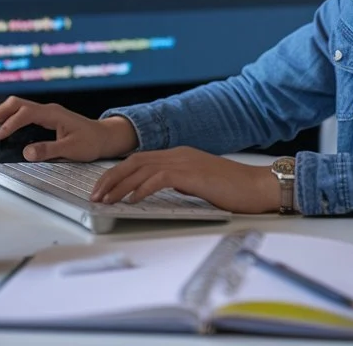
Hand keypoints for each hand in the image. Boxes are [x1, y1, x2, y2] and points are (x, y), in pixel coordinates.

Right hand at [0, 96, 137, 161]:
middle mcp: (48, 110)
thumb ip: (48, 150)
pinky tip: (5, 130)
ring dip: (4, 114)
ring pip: (19, 107)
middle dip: (0, 112)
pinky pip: (24, 114)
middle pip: (17, 103)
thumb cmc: (91, 141)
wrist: (104, 137)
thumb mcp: (71, 149)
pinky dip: (11, 119)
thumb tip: (27, 152)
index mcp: (53, 114)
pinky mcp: (46, 119)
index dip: (10, 123)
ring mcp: (46, 113)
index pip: (26, 113)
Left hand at [89, 147, 280, 213]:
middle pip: (134, 161)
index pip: (139, 160)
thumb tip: (157, 189)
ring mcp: (185, 161)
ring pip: (142, 169)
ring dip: (120, 185)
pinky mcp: (192, 173)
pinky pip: (159, 179)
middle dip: (110, 178)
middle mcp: (178, 154)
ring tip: (106, 199)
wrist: (257, 186)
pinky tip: (132, 200)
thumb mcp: (198, 183)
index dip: (117, 173)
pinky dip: (142, 188)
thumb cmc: (233, 189)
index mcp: (179, 155)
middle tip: (95, 194)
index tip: (103, 187)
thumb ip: (178, 182)